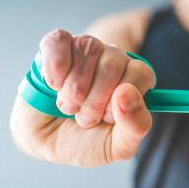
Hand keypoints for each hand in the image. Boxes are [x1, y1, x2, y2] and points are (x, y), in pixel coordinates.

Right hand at [10, 29, 154, 166]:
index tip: (106, 118)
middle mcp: (114, 60)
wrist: (47, 141)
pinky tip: (53, 86)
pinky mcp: (57, 46)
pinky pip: (60, 41)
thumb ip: (135, 125)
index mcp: (135, 81)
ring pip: (88, 49)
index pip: (141, 73)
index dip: (121, 100)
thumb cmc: (87, 142)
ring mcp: (86, 50)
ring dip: (73, 89)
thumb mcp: (117, 146)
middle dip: (94, 101)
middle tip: (84, 118)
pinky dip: (55, 67)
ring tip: (68, 107)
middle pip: (113, 63)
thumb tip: (128, 94)